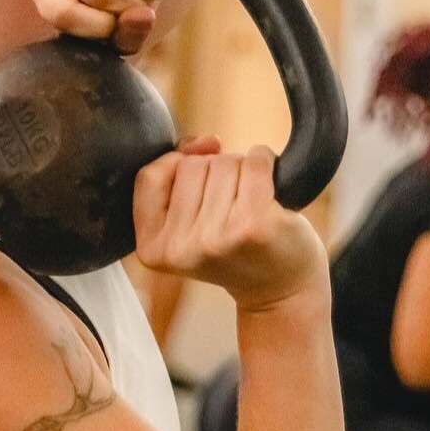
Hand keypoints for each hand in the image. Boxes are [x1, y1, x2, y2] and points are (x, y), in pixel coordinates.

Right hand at [133, 137, 328, 312]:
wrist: (280, 288)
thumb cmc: (233, 246)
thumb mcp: (188, 220)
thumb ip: (179, 173)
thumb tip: (207, 142)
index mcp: (153, 248)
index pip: (149, 176)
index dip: (174, 165)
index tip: (197, 181)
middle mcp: (180, 247)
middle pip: (190, 166)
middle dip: (212, 172)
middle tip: (229, 207)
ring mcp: (216, 237)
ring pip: (222, 162)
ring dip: (240, 172)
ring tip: (249, 205)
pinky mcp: (253, 225)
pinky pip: (254, 163)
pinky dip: (265, 163)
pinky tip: (269, 189)